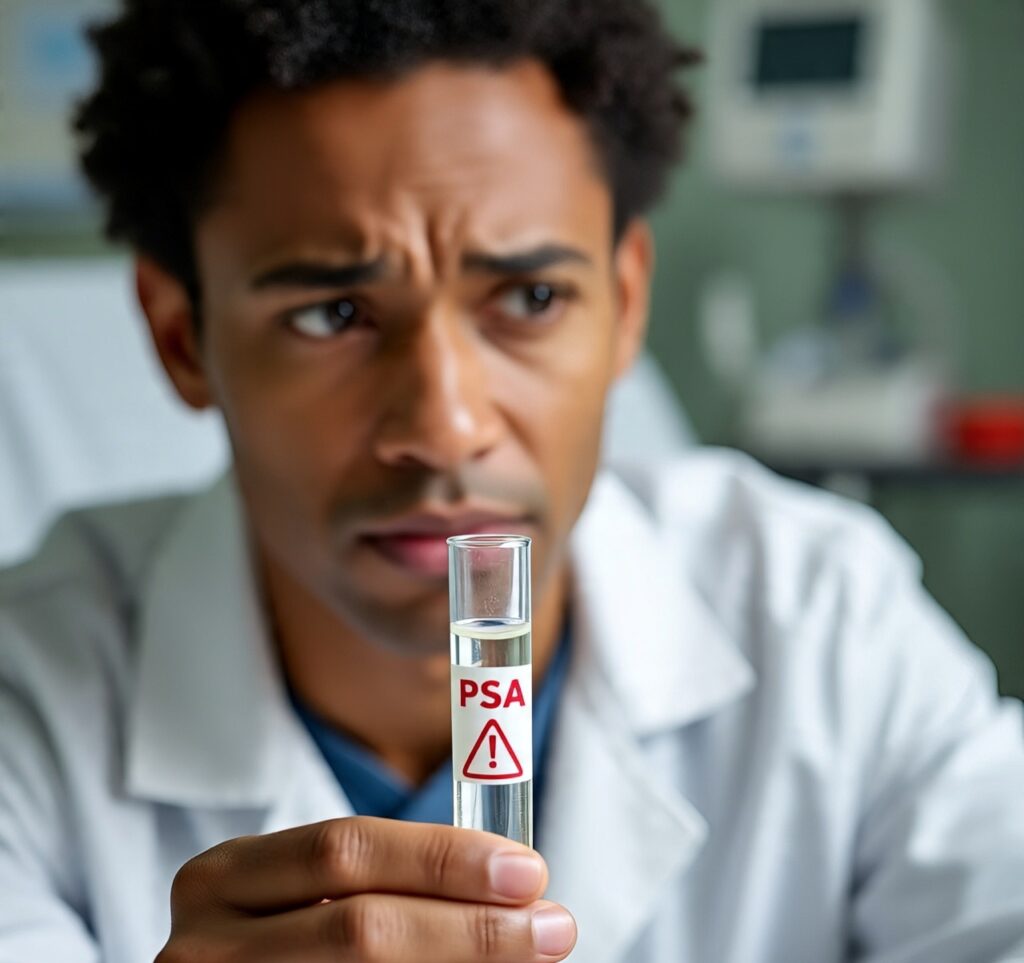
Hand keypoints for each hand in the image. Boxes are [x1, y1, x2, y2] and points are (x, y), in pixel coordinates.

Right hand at [155, 816, 576, 961]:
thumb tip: (516, 889)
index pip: (347, 850)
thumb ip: (387, 882)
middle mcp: (205, 945)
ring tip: (530, 956)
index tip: (527, 869)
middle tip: (551, 926)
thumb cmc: (288, 941)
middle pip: (360, 927)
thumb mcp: (307, 896)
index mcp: (224, 878)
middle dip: (470, 926)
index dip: (443, 859)